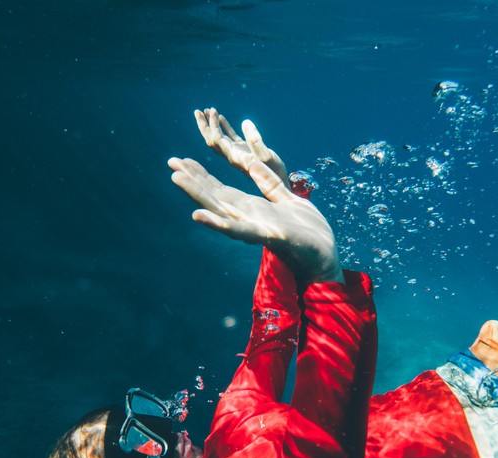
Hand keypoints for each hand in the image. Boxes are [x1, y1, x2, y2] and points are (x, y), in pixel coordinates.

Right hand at [169, 156, 343, 284]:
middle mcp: (249, 218)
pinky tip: (198, 216)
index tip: (183, 160)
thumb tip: (252, 163)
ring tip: (176, 180)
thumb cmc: (309, 232)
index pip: (222, 189)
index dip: (202, 175)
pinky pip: (240, 230)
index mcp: (254, 208)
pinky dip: (218, 224)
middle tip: (171, 164)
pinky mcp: (268, 235)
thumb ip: (269, 183)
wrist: (326, 257)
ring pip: (221, 209)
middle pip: (215, 196)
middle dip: (193, 180)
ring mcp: (255, 228)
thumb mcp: (287, 198)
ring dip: (197, 195)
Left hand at [194, 108, 288, 185]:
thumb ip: (256, 141)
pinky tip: (220, 117)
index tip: (213, 111)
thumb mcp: (267, 157)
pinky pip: (229, 137)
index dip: (212, 126)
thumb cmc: (274, 172)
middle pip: (212, 140)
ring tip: (206, 110)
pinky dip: (223, 127)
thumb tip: (245, 122)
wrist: (279, 185)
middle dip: (204, 126)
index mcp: (234, 157)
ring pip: (218, 138)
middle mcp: (231, 156)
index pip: (216, 140)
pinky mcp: (243, 151)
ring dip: (211, 125)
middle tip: (198, 111)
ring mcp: (236, 153)